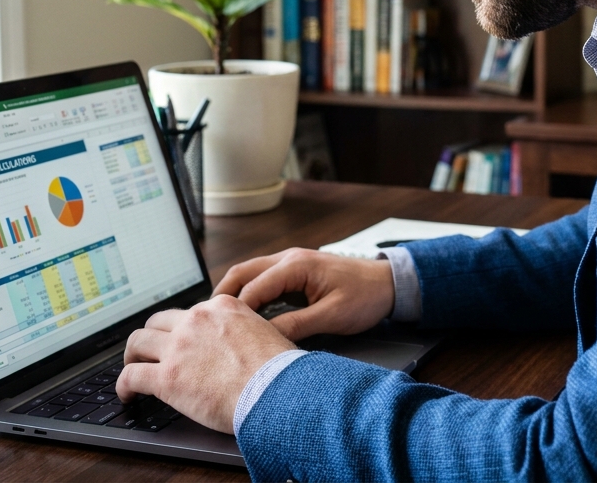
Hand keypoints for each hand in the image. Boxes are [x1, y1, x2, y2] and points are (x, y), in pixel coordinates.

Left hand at [116, 295, 293, 432]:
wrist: (274, 390)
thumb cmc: (278, 369)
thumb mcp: (266, 332)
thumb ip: (247, 329)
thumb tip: (246, 342)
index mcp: (222, 307)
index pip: (190, 312)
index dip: (182, 329)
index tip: (180, 341)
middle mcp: (196, 320)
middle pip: (158, 321)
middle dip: (152, 337)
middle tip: (150, 352)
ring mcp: (178, 347)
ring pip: (137, 342)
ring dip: (132, 356)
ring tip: (132, 368)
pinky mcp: (166, 377)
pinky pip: (130, 376)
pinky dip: (123, 385)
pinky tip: (127, 394)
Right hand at [213, 248, 394, 340]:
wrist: (389, 283)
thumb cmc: (366, 296)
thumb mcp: (333, 316)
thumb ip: (297, 325)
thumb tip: (266, 339)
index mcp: (297, 265)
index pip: (253, 287)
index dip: (235, 312)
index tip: (222, 334)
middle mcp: (289, 258)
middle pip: (241, 273)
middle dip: (222, 298)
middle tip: (208, 324)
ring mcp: (290, 262)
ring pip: (249, 274)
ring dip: (233, 295)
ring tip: (221, 322)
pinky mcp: (294, 271)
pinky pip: (262, 279)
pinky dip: (248, 294)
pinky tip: (244, 316)